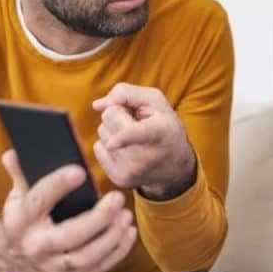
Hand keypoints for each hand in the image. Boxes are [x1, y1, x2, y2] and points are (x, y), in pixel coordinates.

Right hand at [0, 150, 136, 271]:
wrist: (15, 255)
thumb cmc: (24, 215)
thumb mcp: (17, 194)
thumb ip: (20, 173)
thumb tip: (13, 154)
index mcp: (21, 220)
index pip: (39, 201)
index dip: (59, 185)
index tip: (80, 171)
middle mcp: (36, 246)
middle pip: (68, 237)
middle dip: (97, 219)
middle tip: (117, 198)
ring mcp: (53, 265)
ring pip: (85, 257)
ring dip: (110, 238)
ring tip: (125, 216)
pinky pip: (97, 268)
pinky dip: (117, 252)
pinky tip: (128, 232)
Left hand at [92, 83, 195, 199]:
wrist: (175, 165)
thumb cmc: (164, 126)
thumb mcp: (155, 101)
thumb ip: (126, 93)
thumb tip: (97, 105)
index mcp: (160, 132)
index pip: (136, 133)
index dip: (123, 137)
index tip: (112, 144)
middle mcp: (145, 155)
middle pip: (109, 118)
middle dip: (119, 114)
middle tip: (137, 123)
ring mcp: (131, 170)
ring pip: (102, 132)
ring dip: (114, 130)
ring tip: (134, 137)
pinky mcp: (120, 179)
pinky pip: (98, 148)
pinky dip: (109, 145)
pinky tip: (127, 149)